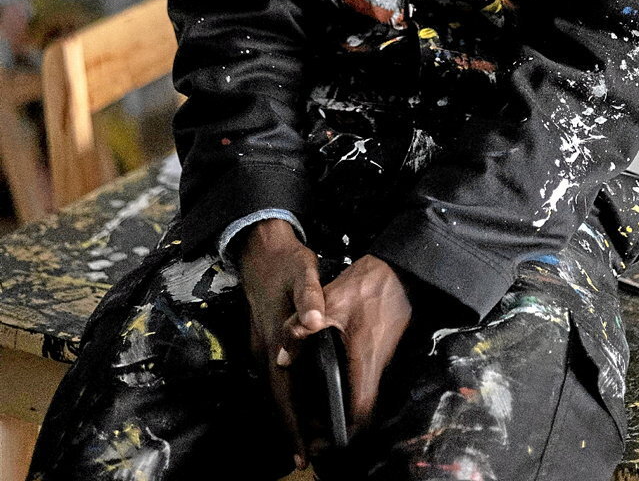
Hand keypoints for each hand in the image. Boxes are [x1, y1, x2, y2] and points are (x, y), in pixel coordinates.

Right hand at [237, 219, 325, 469]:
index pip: (283, 393)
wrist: (260, 247)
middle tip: (306, 455)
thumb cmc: (286, 262)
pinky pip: (275, 374)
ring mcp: (260, 343)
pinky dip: (286, 391)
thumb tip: (316, 321)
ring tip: (307, 434)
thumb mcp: (303, 273)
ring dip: (289, 411)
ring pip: (276, 387)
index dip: (292, 424)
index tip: (302, 454)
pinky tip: (298, 394)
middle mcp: (263, 348)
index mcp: (273, 340)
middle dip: (291, 426)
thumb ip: (310, 298)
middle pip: (278, 397)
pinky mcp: (263, 336)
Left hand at [281, 254, 411, 432]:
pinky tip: (333, 381)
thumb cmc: (366, 286)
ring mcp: (382, 359)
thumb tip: (282, 359)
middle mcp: (377, 366)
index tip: (322, 437)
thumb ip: (301, 328)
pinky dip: (351, 389)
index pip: (360, 411)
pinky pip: (367, 379)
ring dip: (345, 406)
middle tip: (314, 428)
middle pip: (363, 410)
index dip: (343, 430)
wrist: (397, 270)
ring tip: (318, 410)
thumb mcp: (330, 302)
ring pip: (365, 395)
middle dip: (340, 424)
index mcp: (364, 360)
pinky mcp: (382, 350)